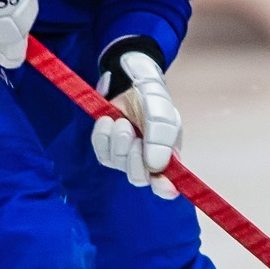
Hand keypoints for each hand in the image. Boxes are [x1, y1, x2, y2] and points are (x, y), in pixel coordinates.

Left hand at [89, 50, 181, 198]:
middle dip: (134, 158)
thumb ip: (162, 135)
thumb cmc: (151, 95)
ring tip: (121, 122)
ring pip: (119, 165)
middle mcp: (147, 161)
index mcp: (168, 155)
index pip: (167, 184)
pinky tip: (108, 121)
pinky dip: (103, 137)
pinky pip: (102, 153)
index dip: (165, 188)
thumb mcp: (162, 109)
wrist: (128, 79)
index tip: (162, 184)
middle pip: (139, 178)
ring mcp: (126, 157)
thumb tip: (156, 166)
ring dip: (118, 142)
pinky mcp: (107, 150)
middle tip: (132, 133)